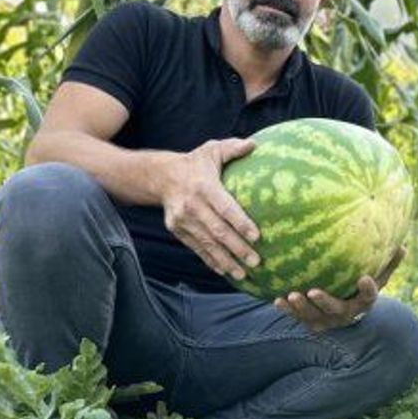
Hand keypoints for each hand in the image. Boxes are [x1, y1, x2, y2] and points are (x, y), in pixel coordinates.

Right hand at [160, 138, 259, 279]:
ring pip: (207, 244)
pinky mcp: (178, 230)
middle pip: (218, 231)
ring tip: (244, 273)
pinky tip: (225, 271)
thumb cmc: (195, 163)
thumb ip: (232, 148)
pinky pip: (197, 248)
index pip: (225, 207)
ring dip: (226, 261)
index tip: (257, 236)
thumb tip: (253, 144)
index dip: (240, 223)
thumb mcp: (211, 150)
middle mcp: (192, 205)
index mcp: (204, 186)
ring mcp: (183, 220)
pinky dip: (211, 261)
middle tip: (257, 261)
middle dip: (238, 248)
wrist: (160, 177)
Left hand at [275, 248, 404, 332]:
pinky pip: (298, 318)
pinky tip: (278, 300)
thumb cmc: (361, 287)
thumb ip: (388, 263)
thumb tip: (403, 245)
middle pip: (336, 310)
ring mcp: (327, 320)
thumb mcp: (378, 276)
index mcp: (363, 302)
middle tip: (312, 291)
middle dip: (324, 302)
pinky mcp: (311, 322)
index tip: (364, 278)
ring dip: (301, 308)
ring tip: (290, 296)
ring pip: (313, 316)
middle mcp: (345, 314)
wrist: (348, 312)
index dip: (368, 289)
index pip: (369, 297)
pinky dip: (287, 311)